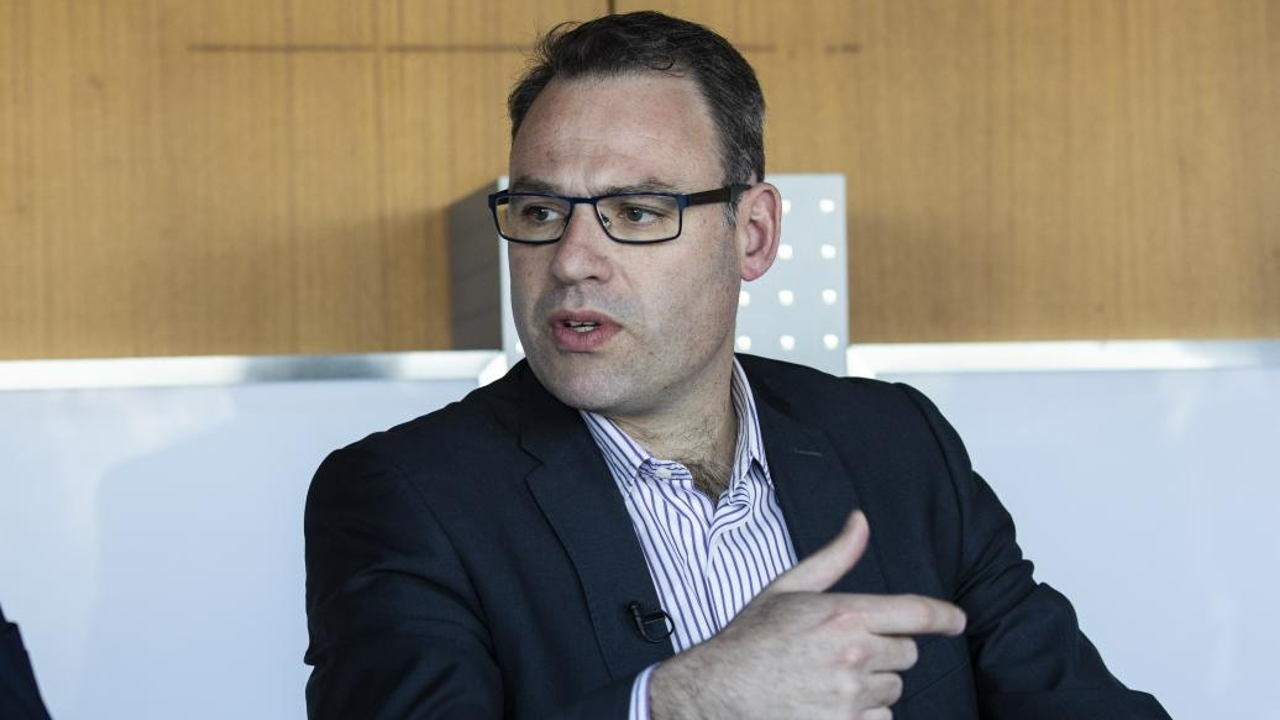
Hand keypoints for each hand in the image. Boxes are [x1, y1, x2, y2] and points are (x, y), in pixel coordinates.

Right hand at [649, 510, 965, 719]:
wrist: (718, 691)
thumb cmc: (751, 639)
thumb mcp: (789, 588)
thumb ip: (835, 557)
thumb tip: (860, 521)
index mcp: (844, 615)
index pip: (916, 613)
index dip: (944, 616)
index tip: (957, 620)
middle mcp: (854, 656)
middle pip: (906, 653)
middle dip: (885, 650)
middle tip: (843, 649)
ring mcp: (850, 696)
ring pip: (893, 689)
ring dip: (873, 684)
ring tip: (829, 678)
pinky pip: (880, 719)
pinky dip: (863, 714)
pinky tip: (829, 703)